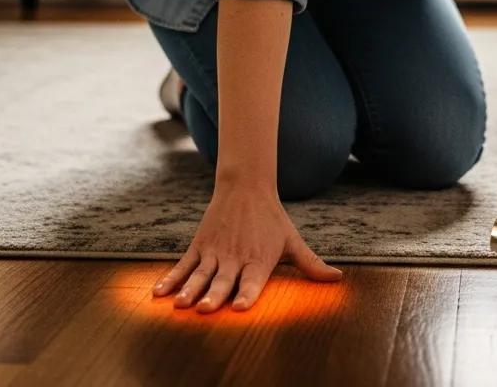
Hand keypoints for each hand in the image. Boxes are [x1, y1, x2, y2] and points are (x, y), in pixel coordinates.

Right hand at [151, 182, 342, 312]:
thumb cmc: (272, 219)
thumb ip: (312, 264)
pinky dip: (170, 278)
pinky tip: (159, 293)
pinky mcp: (200, 245)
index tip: (240, 308)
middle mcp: (235, 258)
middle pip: (223, 280)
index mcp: (259, 260)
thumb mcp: (293, 241)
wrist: (246, 187)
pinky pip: (183, 265)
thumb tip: (338, 278)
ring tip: (180, 303)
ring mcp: (215, 251)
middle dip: (214, 296)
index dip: (246, 294)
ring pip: (200, 274)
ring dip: (189, 289)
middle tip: (204, 309)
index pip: (252, 281)